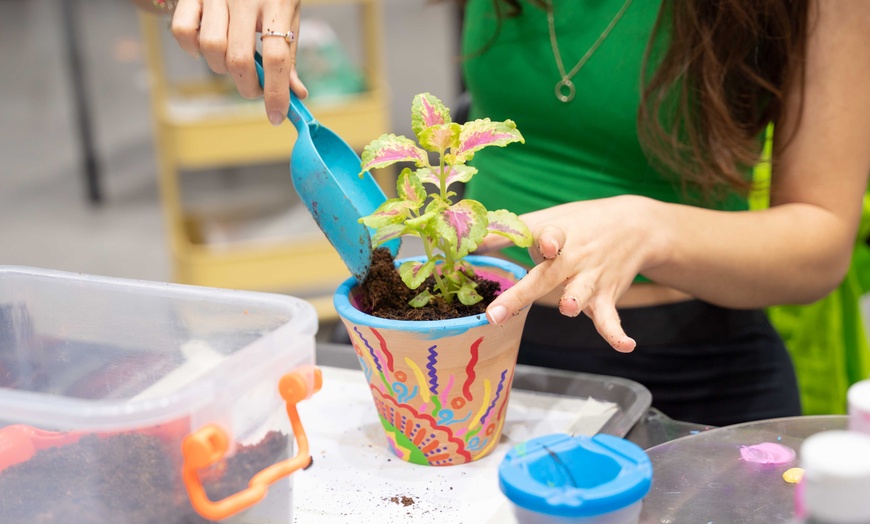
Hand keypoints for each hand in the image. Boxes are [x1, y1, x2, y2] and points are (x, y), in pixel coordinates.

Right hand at [171, 0, 307, 125]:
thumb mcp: (288, 16)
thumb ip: (288, 55)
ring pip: (210, 48)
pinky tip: (203, 47)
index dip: (277, 93)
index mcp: (276, 5)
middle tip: (253, 89)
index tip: (276, 116)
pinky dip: (190, 48)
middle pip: (239, 58)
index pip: (278, 58)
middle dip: (247, 85)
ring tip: (231, 63)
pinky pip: (182, 31)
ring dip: (220, 68)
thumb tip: (297, 94)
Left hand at [479, 196, 660, 351]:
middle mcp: (574, 259)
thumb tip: (466, 242)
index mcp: (557, 237)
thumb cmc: (577, 224)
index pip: (551, 236)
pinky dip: (616, 333)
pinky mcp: (607, 296)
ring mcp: (591, 278)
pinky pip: (610, 318)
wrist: (635, 225)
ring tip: (569, 309)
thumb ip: (503, 234)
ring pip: (581, 294)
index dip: (548, 240)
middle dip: (523, 294)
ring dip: (575, 301)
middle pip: (548, 276)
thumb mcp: (543, 221)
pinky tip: (625, 346)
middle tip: (497, 313)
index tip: (545, 245)